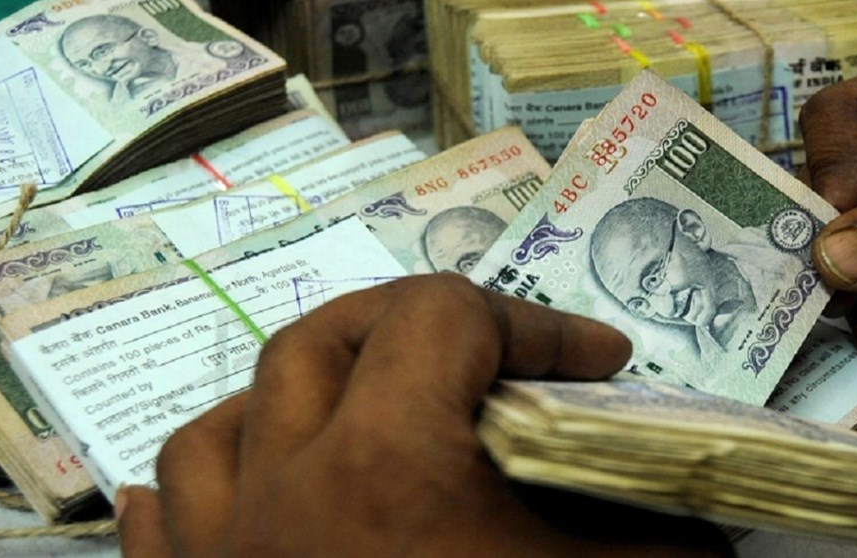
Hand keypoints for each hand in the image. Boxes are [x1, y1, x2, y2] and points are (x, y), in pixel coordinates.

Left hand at [116, 274, 732, 556]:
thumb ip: (664, 539)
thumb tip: (696, 504)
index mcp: (387, 467)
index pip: (444, 320)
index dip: (533, 322)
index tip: (596, 364)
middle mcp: (281, 494)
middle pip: (322, 340)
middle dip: (413, 327)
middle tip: (487, 355)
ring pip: (220, 425)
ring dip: (290, 400)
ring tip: (357, 411)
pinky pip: (160, 525)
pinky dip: (193, 492)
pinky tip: (233, 493)